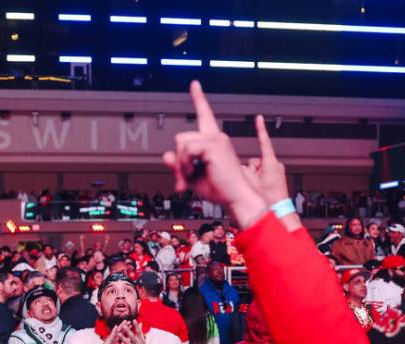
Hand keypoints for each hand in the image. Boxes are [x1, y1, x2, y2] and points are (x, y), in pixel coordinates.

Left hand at [117, 322, 149, 343]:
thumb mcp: (142, 340)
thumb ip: (140, 332)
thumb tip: (141, 323)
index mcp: (140, 340)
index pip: (138, 331)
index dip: (136, 326)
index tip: (133, 320)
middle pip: (132, 336)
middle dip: (128, 331)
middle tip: (124, 326)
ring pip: (128, 343)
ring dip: (123, 338)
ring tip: (119, 334)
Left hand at [163, 82, 266, 226]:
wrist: (237, 197)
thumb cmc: (221, 189)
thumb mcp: (194, 177)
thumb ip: (180, 166)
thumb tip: (166, 155)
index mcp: (214, 142)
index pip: (205, 116)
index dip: (199, 99)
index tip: (194, 84)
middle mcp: (216, 137)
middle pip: (181, 138)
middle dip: (178, 160)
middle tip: (182, 181)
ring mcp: (216, 140)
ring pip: (182, 143)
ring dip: (181, 164)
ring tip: (190, 178)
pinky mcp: (214, 146)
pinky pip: (187, 150)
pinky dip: (185, 165)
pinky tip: (194, 173)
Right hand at [241, 115, 289, 206]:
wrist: (279, 212)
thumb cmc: (268, 199)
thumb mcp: (251, 183)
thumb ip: (243, 171)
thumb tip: (238, 167)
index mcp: (270, 163)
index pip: (263, 142)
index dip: (260, 129)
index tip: (259, 118)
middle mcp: (275, 164)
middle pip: (255, 161)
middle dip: (251, 170)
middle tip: (253, 183)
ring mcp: (276, 171)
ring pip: (258, 169)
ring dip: (255, 176)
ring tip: (258, 188)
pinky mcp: (276, 177)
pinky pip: (263, 174)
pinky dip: (260, 180)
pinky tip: (261, 189)